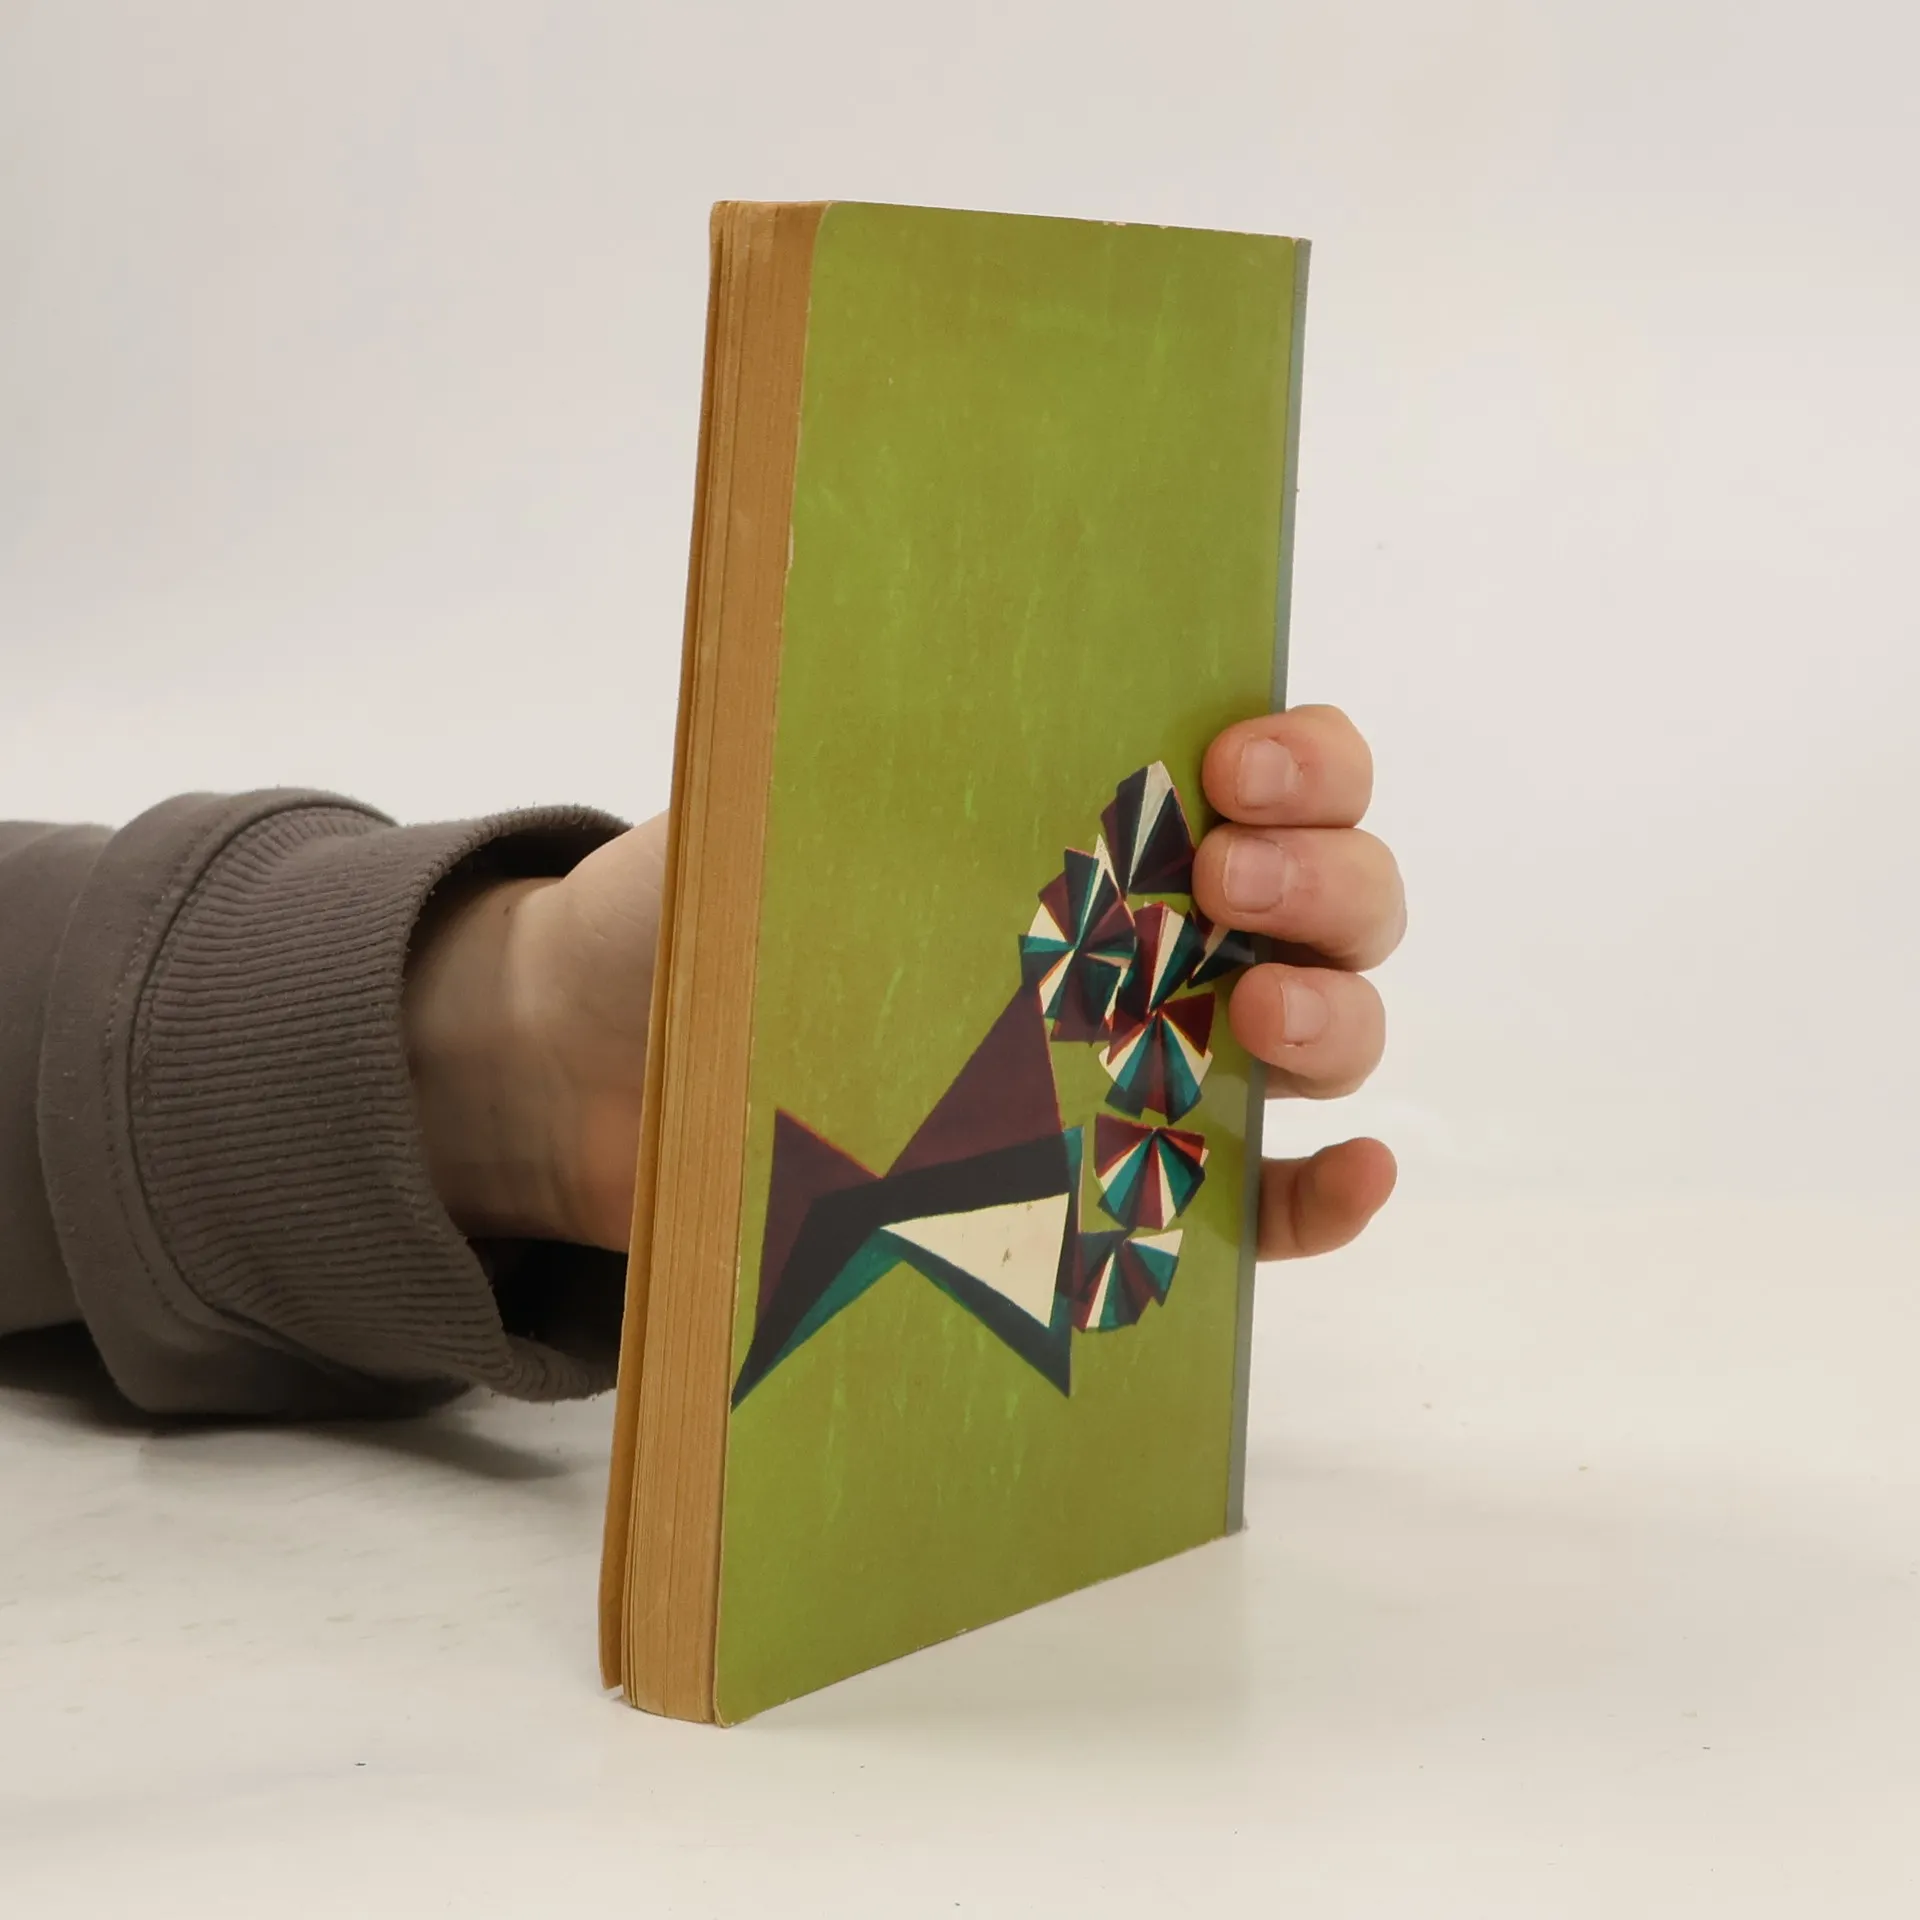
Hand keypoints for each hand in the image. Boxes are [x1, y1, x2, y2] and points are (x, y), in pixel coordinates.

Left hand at [406, 703, 1402, 1259]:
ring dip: (1333, 1017)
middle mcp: (1149, 933)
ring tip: (1254, 1014)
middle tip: (1221, 878)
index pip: (1275, 765)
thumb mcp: (764, 801)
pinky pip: (1261, 1203)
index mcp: (1093, 818)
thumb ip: (858, 753)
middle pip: (1333, 898)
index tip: (1236, 762)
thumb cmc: (693, 916)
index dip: (1307, 758)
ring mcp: (1143, 1066)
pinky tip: (1344, 1172)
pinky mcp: (1115, 1195)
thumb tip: (917, 652)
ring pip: (1320, 1033)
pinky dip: (1321, 1194)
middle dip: (1321, 881)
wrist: (598, 1074)